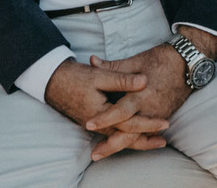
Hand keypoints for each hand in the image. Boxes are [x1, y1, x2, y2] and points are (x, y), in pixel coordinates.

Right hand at [44, 58, 167, 158]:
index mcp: (101, 114)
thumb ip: (122, 80)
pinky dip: (125, 134)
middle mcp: (97, 124)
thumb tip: (144, 81)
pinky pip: (112, 132)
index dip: (148, 123)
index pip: (129, 124)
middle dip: (145, 140)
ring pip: (119, 137)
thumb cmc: (75, 77)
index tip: (165, 122)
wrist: (52, 81)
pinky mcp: (93, 121)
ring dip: (136, 138)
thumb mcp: (100, 75)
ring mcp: (94, 125)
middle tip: (163, 141)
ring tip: (154, 139)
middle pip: (125, 137)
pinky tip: (134, 131)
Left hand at [86, 29, 216, 160]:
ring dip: (121, 145)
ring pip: (138, 137)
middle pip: (130, 132)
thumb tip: (92, 61)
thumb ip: (113, 66)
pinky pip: (147, 133)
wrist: (187, 63)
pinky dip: (135, 141)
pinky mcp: (163, 117)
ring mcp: (158, 115)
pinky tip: (122, 146)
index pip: (121, 111)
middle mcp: (150, 108)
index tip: (89, 124)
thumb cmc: (161, 60)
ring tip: (103, 153)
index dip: (105, 118)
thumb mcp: (136, 61)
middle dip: (111, 145)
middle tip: (94, 154)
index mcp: (142, 93)